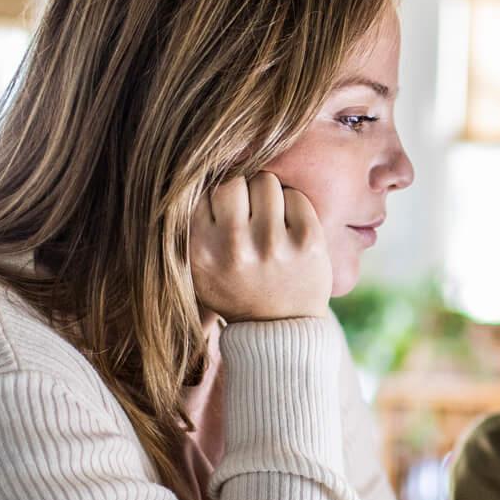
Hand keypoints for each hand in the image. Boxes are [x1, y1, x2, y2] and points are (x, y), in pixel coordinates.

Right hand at [187, 173, 330, 322]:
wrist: (279, 329)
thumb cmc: (235, 288)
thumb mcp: (199, 267)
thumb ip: (192, 226)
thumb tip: (193, 170)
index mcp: (201, 251)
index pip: (202, 190)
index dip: (215, 197)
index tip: (224, 213)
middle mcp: (234, 247)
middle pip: (233, 180)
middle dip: (241, 190)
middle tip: (249, 212)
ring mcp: (273, 244)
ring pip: (265, 181)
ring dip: (267, 194)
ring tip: (268, 217)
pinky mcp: (308, 242)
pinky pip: (296, 196)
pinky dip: (292, 205)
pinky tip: (288, 227)